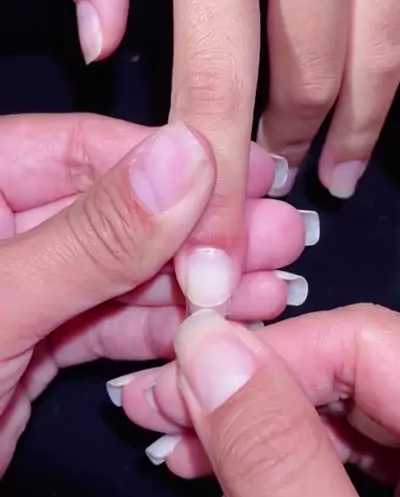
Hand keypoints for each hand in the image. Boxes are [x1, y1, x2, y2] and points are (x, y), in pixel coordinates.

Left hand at [0, 114, 310, 474]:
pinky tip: (223, 325)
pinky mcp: (39, 346)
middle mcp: (1, 227)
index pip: (82, 150)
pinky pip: (112, 326)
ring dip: (197, 284)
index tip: (244, 176)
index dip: (170, 162)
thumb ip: (92, 237)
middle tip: (276, 232)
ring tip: (271, 284)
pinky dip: (167, 331)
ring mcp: (24, 288)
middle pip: (117, 211)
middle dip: (199, 229)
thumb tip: (184, 158)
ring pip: (124, 273)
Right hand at [119, 305, 399, 496]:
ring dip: (256, 425)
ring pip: (350, 414)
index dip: (266, 353)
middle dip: (248, 390)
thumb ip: (279, 461)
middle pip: (357, 371)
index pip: (370, 341)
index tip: (176, 378)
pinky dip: (288, 462)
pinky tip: (227, 468)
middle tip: (157, 410)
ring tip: (175, 444)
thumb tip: (206, 345)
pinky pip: (358, 459)